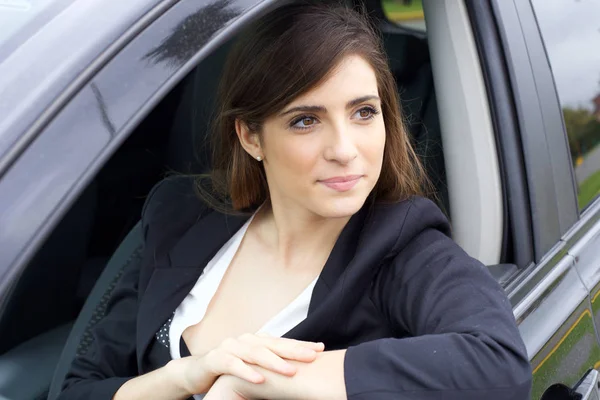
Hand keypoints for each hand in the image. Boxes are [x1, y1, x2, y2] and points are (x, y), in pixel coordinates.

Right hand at [170, 333, 323, 394]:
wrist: (195, 371)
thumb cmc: (229, 369)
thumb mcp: (252, 365)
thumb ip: (271, 363)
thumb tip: (298, 367)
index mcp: (256, 340)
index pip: (282, 342)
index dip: (301, 345)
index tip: (320, 349)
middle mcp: (245, 340)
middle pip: (273, 345)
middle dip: (294, 351)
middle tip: (312, 356)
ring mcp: (229, 347)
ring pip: (255, 353)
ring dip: (274, 362)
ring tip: (291, 371)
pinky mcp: (215, 359)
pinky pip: (232, 364)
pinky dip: (246, 371)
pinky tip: (260, 379)